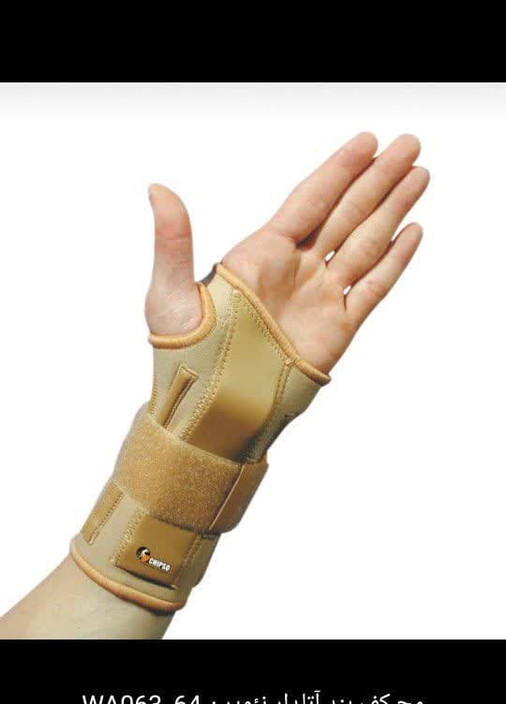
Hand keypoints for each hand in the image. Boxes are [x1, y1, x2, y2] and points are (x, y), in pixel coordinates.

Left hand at [146, 133, 428, 372]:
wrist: (212, 412)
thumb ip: (173, 242)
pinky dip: (393, 261)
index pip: (308, 201)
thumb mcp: (171, 296)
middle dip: (377, 179)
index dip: (339, 170)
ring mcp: (319, 299)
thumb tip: (158, 189)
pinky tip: (412, 232)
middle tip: (408, 145)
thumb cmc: (184, 357)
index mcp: (260, 256)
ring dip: (393, 210)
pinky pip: (372, 289)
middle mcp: (295, 271)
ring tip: (419, 176)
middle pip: (344, 213)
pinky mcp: (337, 330)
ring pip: (364, 244)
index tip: (368, 142)